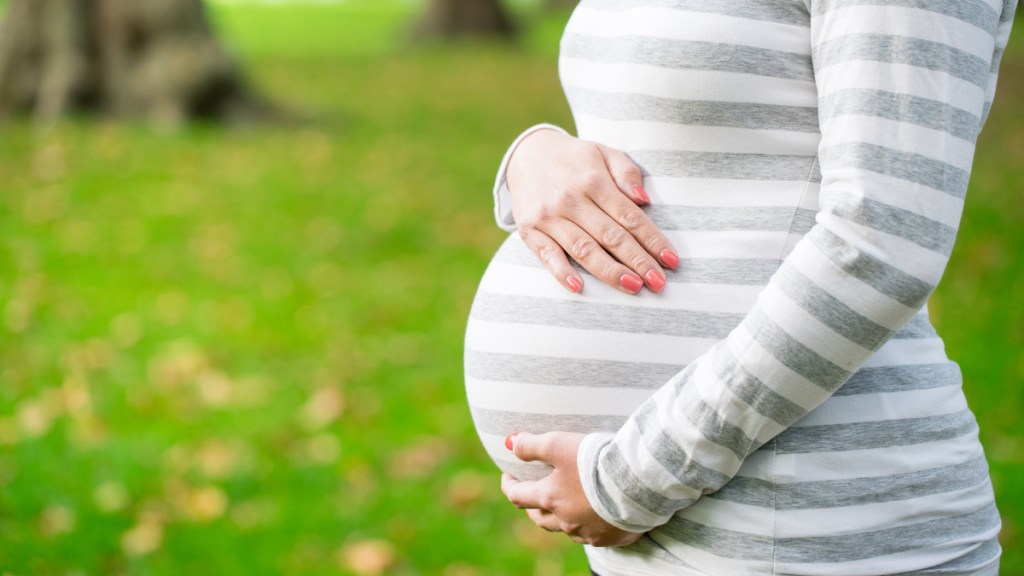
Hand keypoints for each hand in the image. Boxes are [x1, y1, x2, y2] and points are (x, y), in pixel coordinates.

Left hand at [500, 431, 643, 546]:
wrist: (637, 482)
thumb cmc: (596, 461)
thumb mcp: (559, 444)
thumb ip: (531, 445)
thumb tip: (509, 442)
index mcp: (549, 498)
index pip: (518, 496)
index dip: (509, 485)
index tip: (508, 476)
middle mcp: (565, 520)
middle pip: (540, 518)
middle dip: (533, 506)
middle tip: (533, 494)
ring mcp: (587, 532)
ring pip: (566, 528)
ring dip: (561, 517)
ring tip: (565, 505)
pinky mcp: (610, 538)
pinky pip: (593, 535)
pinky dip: (589, 525)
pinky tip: (595, 515)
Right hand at [506, 129, 678, 294]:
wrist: (526, 155)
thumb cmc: (574, 159)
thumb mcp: (603, 153)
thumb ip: (626, 172)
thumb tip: (644, 198)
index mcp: (593, 181)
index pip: (630, 216)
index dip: (653, 240)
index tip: (671, 260)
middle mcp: (571, 200)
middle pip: (611, 236)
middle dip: (638, 261)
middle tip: (658, 283)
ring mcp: (549, 216)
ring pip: (583, 249)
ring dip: (609, 271)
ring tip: (633, 287)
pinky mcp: (529, 230)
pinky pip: (547, 255)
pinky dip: (561, 271)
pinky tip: (579, 286)